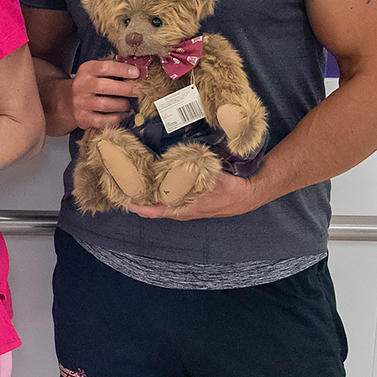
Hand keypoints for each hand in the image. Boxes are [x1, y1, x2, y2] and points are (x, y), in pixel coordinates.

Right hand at [71, 58, 142, 130]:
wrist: (71, 100)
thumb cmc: (93, 85)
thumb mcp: (99, 72)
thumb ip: (115, 71)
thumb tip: (139, 73)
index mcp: (86, 70)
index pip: (104, 67)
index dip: (122, 70)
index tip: (136, 73)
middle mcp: (80, 85)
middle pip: (104, 86)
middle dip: (126, 89)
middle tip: (139, 92)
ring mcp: (80, 102)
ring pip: (105, 105)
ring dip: (122, 105)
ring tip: (129, 105)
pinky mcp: (82, 117)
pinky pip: (102, 121)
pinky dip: (116, 118)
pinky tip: (122, 115)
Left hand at [125, 169, 267, 221]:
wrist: (250, 195)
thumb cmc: (233, 189)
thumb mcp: (217, 180)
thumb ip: (201, 173)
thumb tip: (188, 164)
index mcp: (188, 208)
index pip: (159, 210)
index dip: (143, 207)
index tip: (127, 203)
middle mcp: (186, 211)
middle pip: (158, 210)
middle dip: (143, 203)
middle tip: (125, 194)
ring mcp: (190, 209)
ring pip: (166, 206)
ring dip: (153, 200)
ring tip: (137, 192)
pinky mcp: (195, 204)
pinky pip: (175, 202)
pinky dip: (165, 197)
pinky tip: (160, 189)